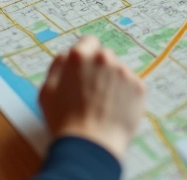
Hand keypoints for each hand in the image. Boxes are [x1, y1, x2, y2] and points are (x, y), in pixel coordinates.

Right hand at [39, 35, 145, 160]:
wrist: (91, 145)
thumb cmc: (64, 121)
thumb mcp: (47, 91)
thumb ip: (58, 67)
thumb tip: (67, 56)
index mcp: (79, 57)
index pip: (88, 41)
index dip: (86, 54)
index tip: (86, 68)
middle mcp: (104, 58)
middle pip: (104, 57)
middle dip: (100, 70)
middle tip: (92, 93)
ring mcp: (124, 72)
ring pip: (119, 72)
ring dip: (113, 83)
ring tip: (103, 107)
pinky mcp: (139, 87)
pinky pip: (132, 87)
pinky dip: (126, 96)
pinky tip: (115, 111)